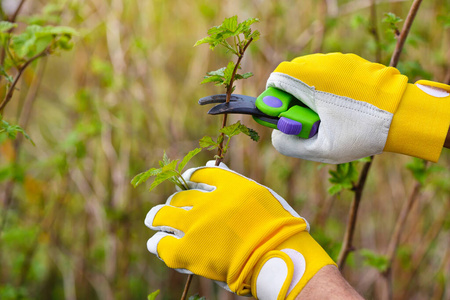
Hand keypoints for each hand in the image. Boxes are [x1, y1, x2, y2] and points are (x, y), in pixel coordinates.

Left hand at [145, 162, 334, 298]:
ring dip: (158, 216)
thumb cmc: (278, 227)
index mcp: (228, 185)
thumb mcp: (261, 194)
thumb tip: (212, 163)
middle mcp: (207, 201)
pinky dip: (158, 244)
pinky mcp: (188, 250)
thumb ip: (234, 179)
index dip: (192, 176)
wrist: (278, 257)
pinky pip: (162, 245)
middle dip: (177, 201)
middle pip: (181, 196)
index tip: (189, 179)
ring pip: (164, 215)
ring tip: (154, 219)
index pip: (201, 173)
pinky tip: (156, 243)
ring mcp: (196, 224)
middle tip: (173, 206)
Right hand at [268, 53, 449, 163]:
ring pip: (310, 70)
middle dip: (291, 96)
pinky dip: (326, 85)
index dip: (274, 99)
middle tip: (305, 117)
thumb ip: (289, 144)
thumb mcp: (322, 149)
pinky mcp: (352, 61)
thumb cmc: (362, 133)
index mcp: (310, 80)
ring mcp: (339, 59)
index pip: (276, 79)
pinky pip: (328, 70)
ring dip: (308, 90)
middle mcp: (322, 63)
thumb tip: (277, 134)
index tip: (283, 116)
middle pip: (291, 74)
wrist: (404, 116)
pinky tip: (341, 104)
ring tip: (325, 112)